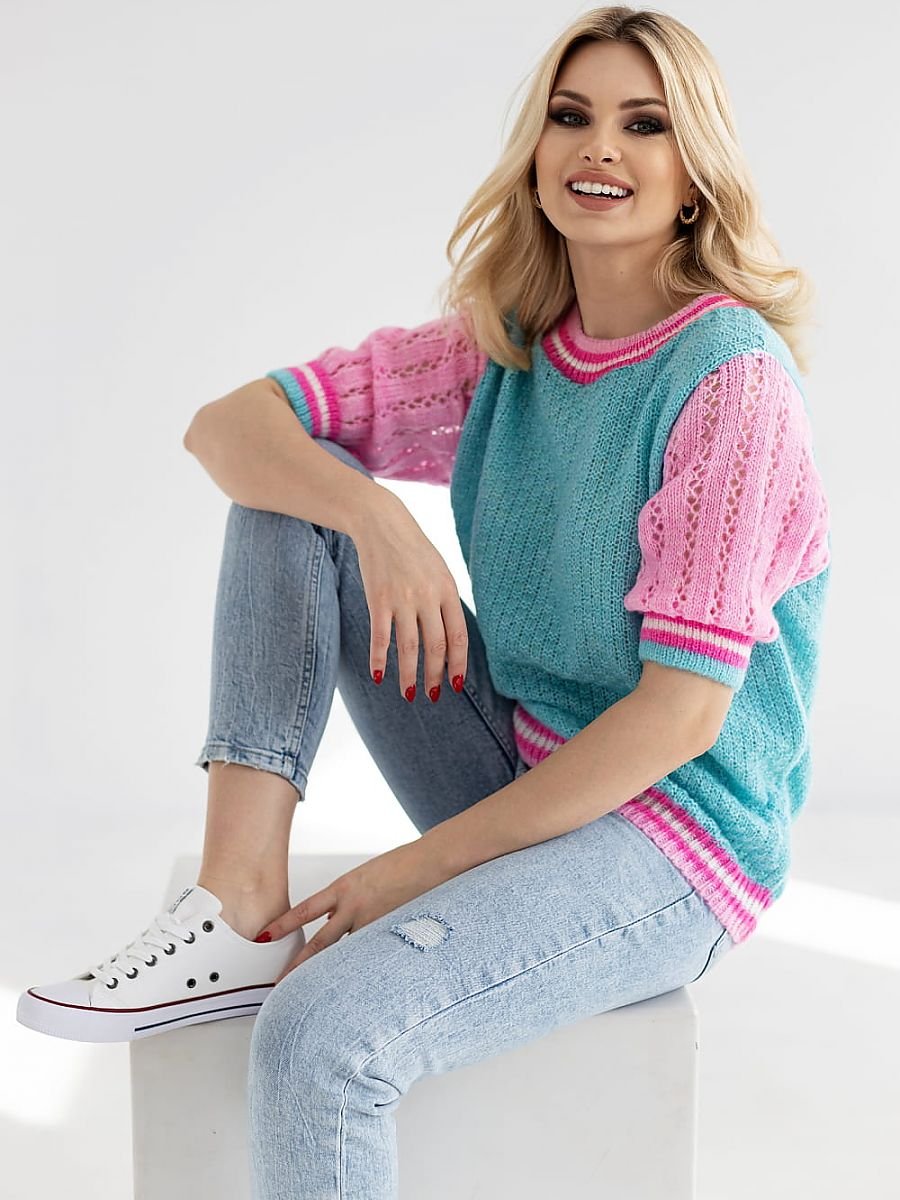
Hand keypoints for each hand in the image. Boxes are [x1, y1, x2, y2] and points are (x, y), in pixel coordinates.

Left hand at [260, 839, 452, 984]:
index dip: (282, 924)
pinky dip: (362, 969)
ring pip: (343, 955)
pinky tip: (358, 985)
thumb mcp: (366, 878)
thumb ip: (348, 901)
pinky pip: (370, 956)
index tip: (263, 936)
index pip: (304, 910)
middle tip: (280, 985)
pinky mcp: (390, 933)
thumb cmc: (403, 866)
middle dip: (298, 966)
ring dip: (329, 974)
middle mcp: (353, 907)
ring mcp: (372, 923)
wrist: (431, 861)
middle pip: (318, 944)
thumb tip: (334, 922)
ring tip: (312, 997)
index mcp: (344, 888)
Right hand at [352, 493, 468, 703]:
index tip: (457, 684)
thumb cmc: (413, 550)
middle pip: (436, 646)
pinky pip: (381, 637)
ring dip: (409, 675)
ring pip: (409, 647)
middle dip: (435, 676)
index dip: (458, 664)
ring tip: (408, 694)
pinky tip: (378, 675)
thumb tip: (451, 638)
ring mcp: (403, 598)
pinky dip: (379, 659)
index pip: (458, 636)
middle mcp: (428, 596)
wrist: (382, 523)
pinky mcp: (378, 599)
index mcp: (448, 590)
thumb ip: (445, 601)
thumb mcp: (439, 571)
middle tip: (432, 695)